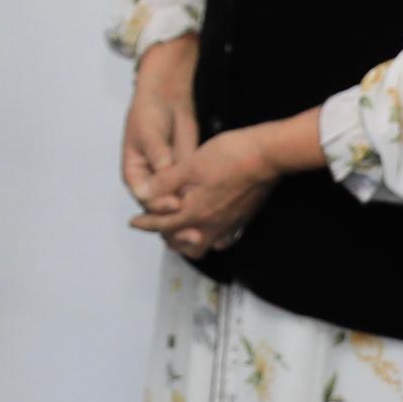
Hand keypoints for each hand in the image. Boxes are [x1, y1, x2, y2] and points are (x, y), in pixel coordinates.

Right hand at [118, 38, 198, 208]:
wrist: (166, 99)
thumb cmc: (150, 113)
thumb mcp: (150, 133)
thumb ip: (157, 155)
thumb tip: (162, 175)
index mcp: (134, 175)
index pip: (145, 198)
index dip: (159, 205)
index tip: (175, 204)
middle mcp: (150, 182)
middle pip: (161, 207)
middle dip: (176, 217)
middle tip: (193, 224)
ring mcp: (168, 180)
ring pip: (178, 203)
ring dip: (190, 212)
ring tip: (205, 220)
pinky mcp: (185, 175)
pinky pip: (192, 192)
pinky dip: (201, 199)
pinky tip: (215, 204)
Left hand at [132, 120, 292, 256]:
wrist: (267, 156)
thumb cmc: (229, 156)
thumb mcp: (189, 165)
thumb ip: (165, 183)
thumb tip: (143, 195)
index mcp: (195, 212)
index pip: (163, 225)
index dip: (146, 223)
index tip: (135, 222)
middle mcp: (212, 225)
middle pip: (184, 245)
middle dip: (168, 238)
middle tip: (159, 226)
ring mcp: (230, 224)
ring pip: (206, 245)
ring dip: (190, 240)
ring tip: (182, 229)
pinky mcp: (244, 219)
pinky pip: (225, 239)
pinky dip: (213, 237)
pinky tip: (210, 225)